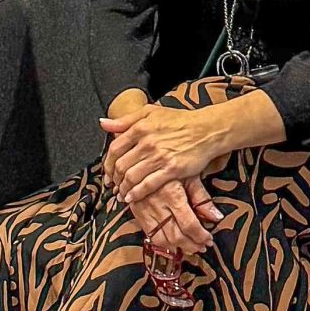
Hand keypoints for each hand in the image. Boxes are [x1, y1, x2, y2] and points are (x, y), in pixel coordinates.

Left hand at [100, 103, 225, 207]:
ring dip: (123, 188)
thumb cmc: (179, 120)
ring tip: (120, 194)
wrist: (206, 130)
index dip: (107, 163)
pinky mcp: (171, 170)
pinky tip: (132, 198)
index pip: (115, 149)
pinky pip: (148, 185)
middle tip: (112, 185)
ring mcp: (159, 157)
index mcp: (140, 128)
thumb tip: (103, 124)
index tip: (107, 172)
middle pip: (121, 165)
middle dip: (114, 179)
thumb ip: (125, 120)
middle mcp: (147, 143)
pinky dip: (137, 193)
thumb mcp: (150, 112)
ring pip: (132, 177)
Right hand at [126, 172, 218, 254]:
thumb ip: (202, 198)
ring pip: (161, 239)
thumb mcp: (188, 175)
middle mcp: (157, 204)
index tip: (209, 239)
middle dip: (192, 245)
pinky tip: (172, 241)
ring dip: (178, 247)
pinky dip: (162, 242)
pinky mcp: (136, 211)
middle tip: (202, 246)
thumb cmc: (170, 164)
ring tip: (190, 246)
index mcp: (172, 194)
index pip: (189, 225)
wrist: (141, 157)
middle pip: (176, 236)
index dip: (201, 236)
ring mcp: (144, 209)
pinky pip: (149, 234)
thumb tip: (217, 218)